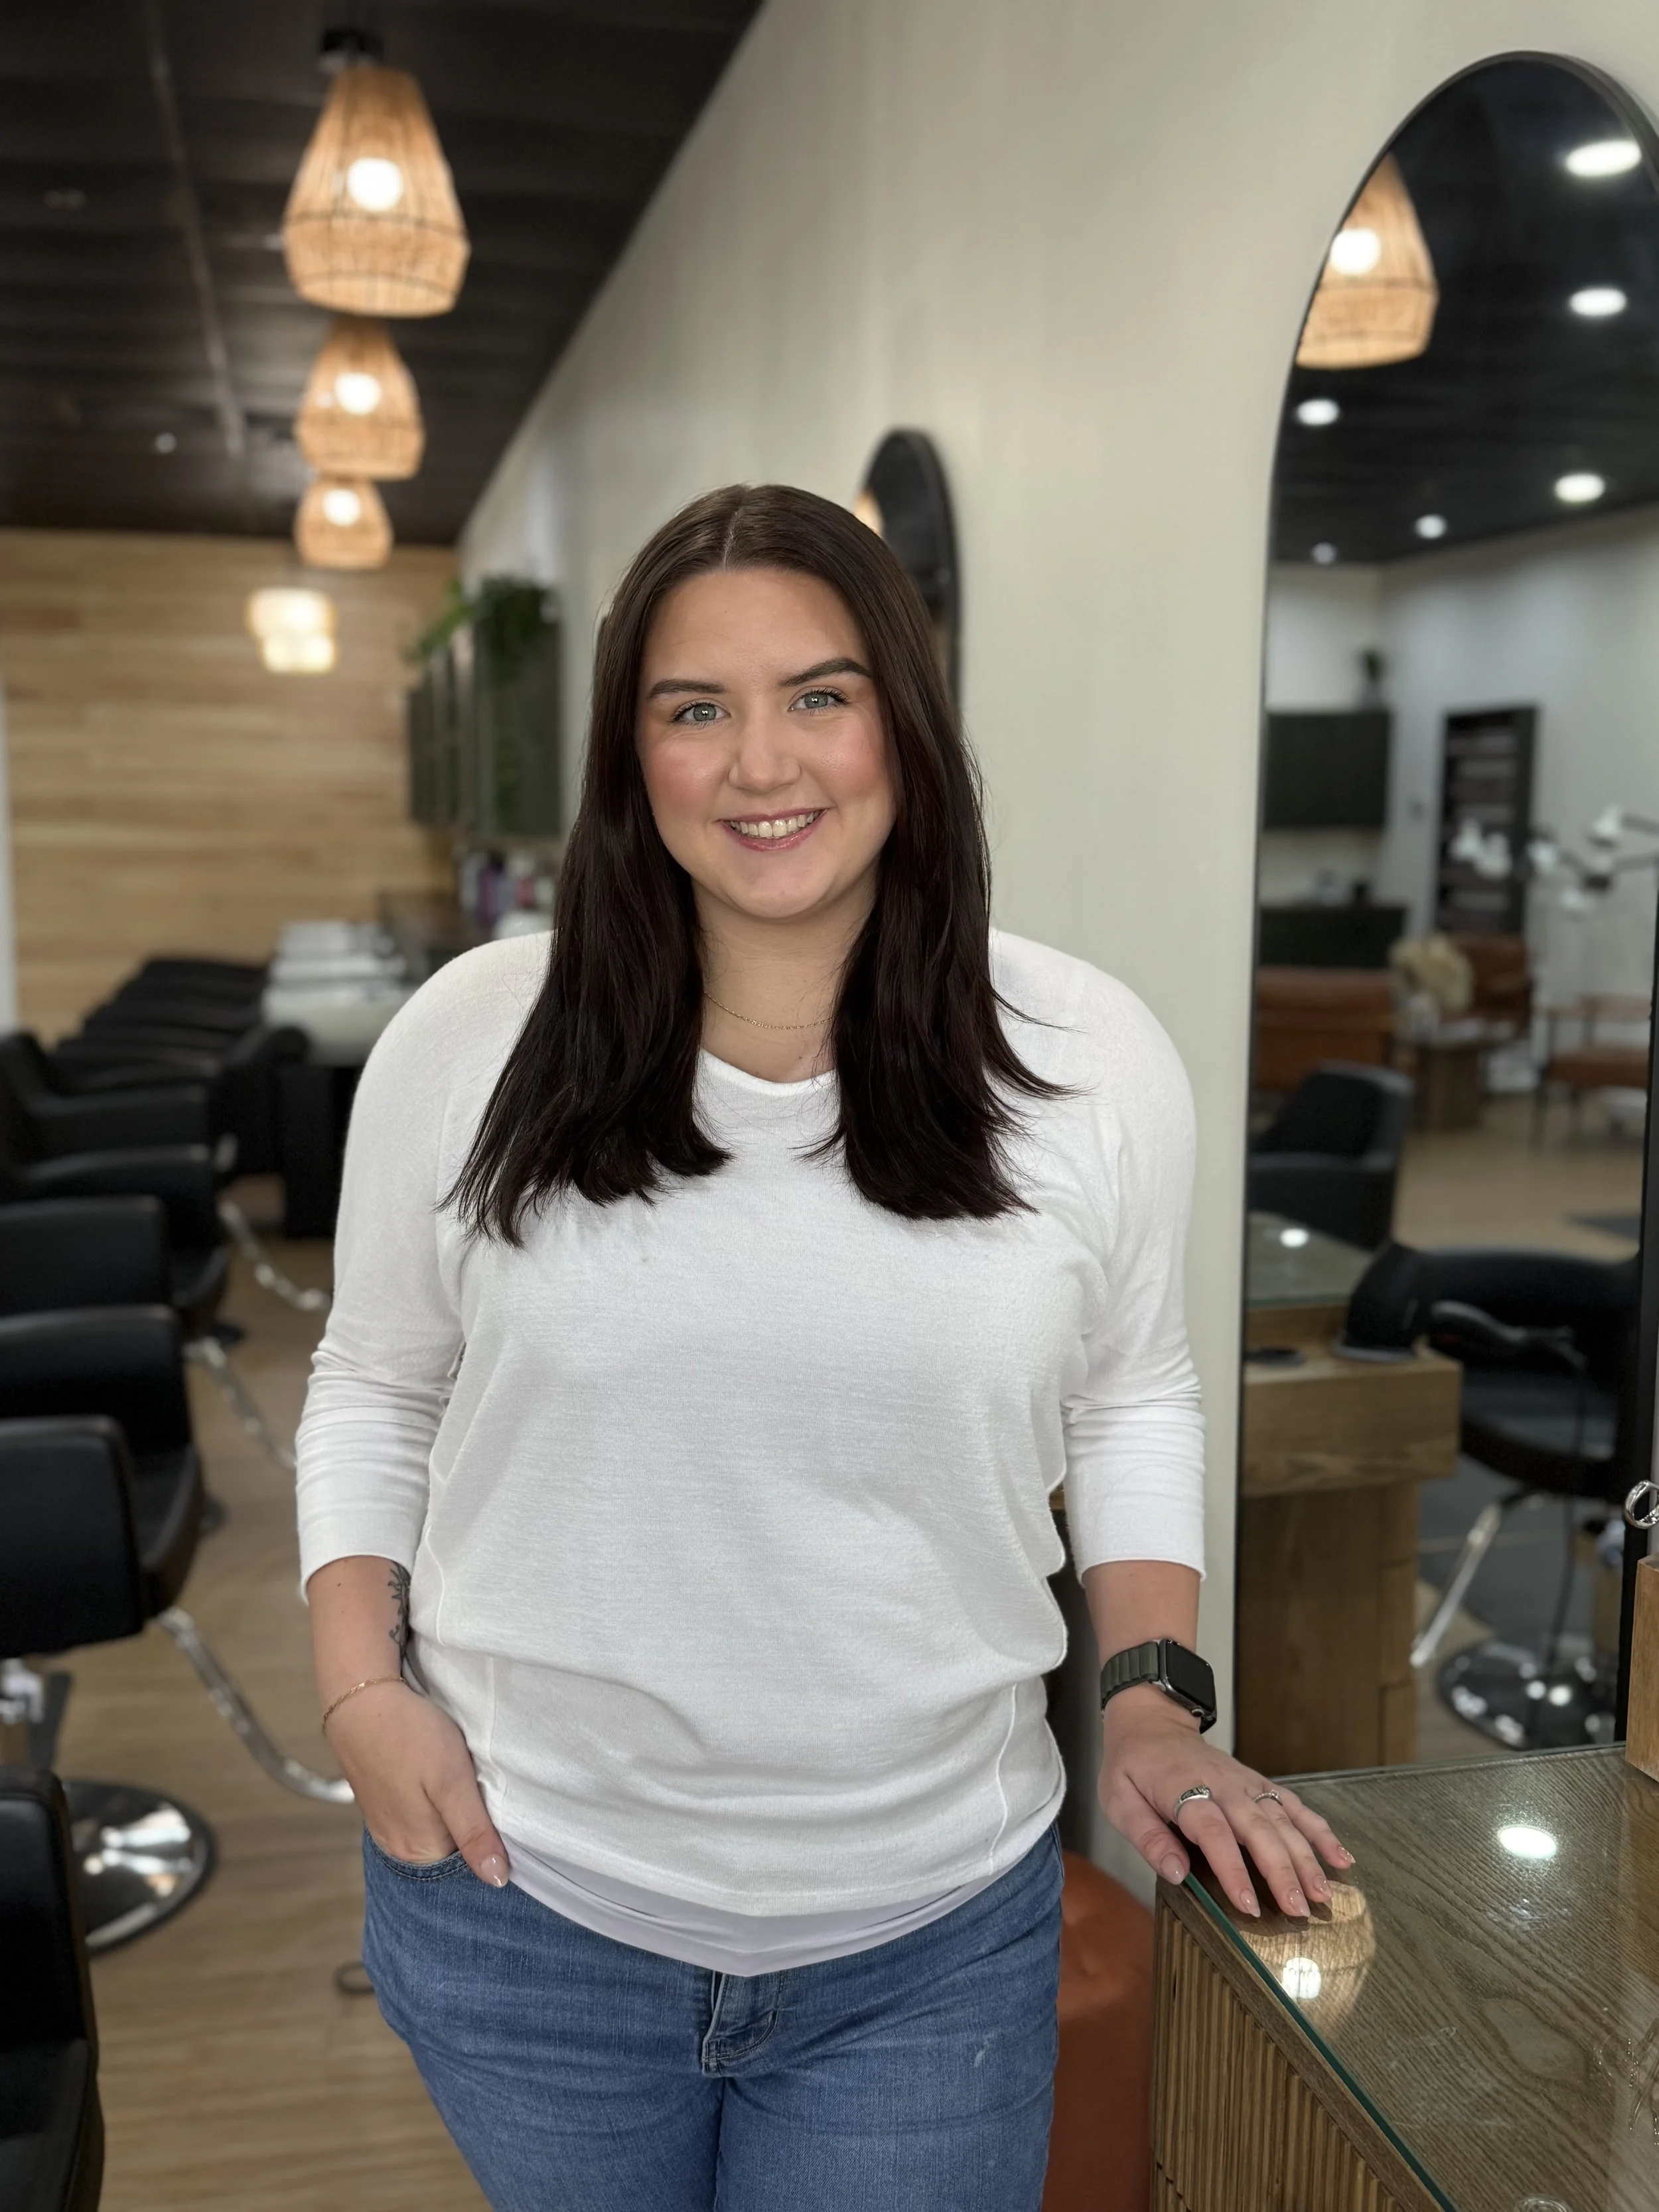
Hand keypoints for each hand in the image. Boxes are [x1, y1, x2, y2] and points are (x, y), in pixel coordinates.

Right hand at [326, 1681, 510, 1886]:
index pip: (468, 1870)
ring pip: (436, 1836)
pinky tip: (444, 1786)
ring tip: (468, 1788)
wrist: (360, 1699)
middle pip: (450, 1856)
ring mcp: (388, 1827)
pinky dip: (437, 1808)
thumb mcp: (452, 1782)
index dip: (492, 1848)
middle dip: (474, 1835)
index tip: (506, 1823)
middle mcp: (399, 1848)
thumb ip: (474, 1833)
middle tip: (490, 1798)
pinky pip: (419, 1820)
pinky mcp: (383, 1806)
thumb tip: (497, 1880)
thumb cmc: (409, 1736)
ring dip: (456, 1819)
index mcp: (419, 1850)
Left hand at [1098, 1686, 1351, 1917]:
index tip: (1249, 1904)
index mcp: (1184, 1790)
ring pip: (1282, 1819)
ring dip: (1306, 1856)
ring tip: (1324, 1894)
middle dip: (1282, 1870)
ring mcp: (1246, 1782)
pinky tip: (1340, 1857)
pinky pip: (1294, 1805)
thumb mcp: (1119, 1801)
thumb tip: (1178, 1874)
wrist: (1151, 1722)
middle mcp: (1223, 1785)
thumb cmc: (1132, 1766)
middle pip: (1258, 1828)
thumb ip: (1148, 1838)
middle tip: (1299, 1911)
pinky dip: (1319, 1830)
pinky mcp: (1259, 1783)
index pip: (1213, 1832)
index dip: (1232, 1868)